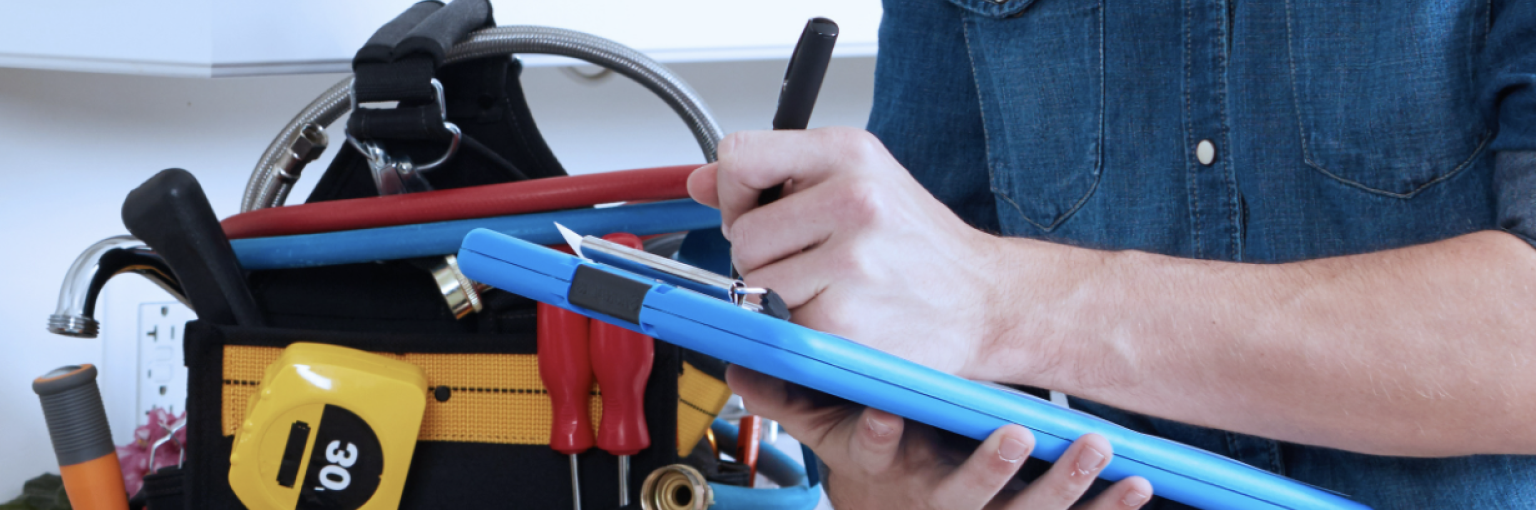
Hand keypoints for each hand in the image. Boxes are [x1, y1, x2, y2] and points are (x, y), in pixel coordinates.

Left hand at [689, 127, 1036, 377]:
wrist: (988, 301)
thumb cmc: (920, 246)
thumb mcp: (859, 182)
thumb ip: (776, 175)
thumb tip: (699, 181)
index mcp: (850, 153)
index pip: (740, 156)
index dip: (735, 192)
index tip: (758, 211)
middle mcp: (854, 199)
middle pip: (742, 233)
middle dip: (764, 256)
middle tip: (812, 263)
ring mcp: (851, 261)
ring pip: (756, 283)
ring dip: (781, 297)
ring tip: (833, 289)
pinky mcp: (845, 320)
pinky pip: (781, 325)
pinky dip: (802, 330)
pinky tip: (844, 318)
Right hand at [729, 366, 1152, 508]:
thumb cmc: (873, 467)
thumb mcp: (824, 437)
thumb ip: (789, 399)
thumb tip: (739, 363)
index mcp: (886, 471)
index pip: (875, 454)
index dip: (877, 435)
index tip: (884, 413)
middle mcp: (933, 500)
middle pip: (960, 495)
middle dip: (987, 467)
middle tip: (1014, 433)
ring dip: (1061, 483)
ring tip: (1094, 448)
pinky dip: (1107, 508)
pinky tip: (1137, 486)